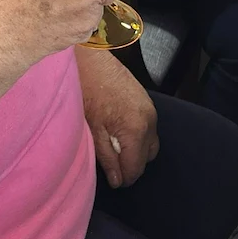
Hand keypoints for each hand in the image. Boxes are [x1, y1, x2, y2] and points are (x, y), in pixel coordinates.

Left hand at [75, 47, 157, 186]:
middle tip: (112, 164)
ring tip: (115, 147)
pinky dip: (138, 135)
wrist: (91, 58)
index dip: (124, 178)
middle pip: (146, 158)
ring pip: (150, 143)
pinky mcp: (147, 101)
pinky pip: (149, 128)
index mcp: (135, 130)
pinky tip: (119, 131)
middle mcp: (149, 121)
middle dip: (131, 164)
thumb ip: (106, 157)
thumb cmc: (87, 91)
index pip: (136, 168)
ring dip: (136, 150)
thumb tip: (117, 180)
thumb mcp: (92, 129)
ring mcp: (150, 109)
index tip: (112, 179)